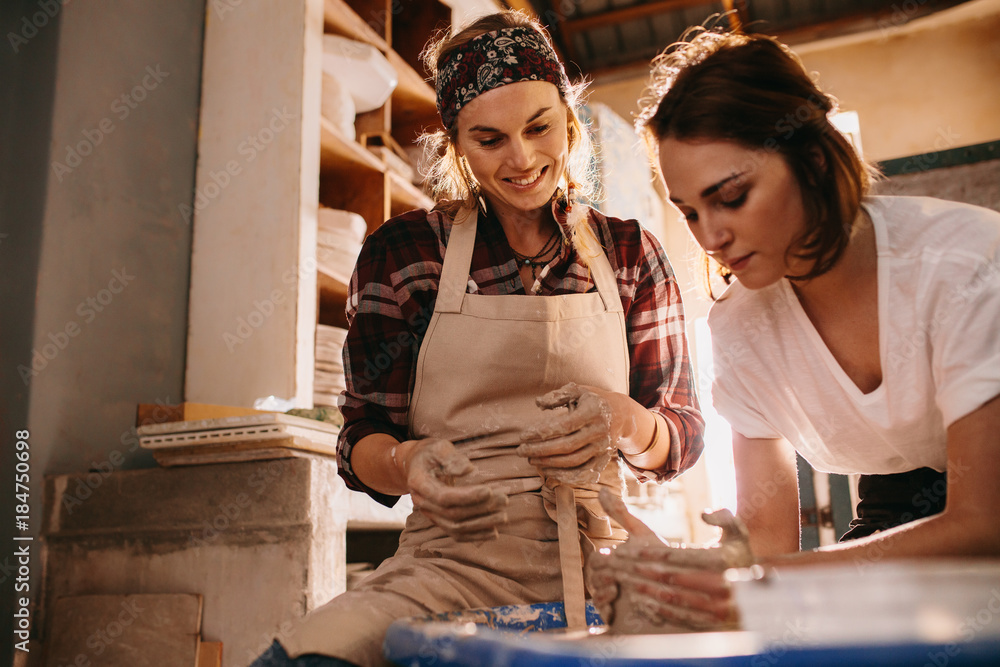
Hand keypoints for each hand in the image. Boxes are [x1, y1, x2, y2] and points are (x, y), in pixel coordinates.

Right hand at [405, 438, 508, 541]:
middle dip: (480, 509)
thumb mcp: (439, 448)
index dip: (467, 497)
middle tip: (503, 500)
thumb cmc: (431, 453)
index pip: (443, 497)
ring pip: (455, 528)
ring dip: (481, 525)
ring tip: (503, 516)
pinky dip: (476, 536)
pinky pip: (457, 534)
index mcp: (419, 483)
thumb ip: (451, 458)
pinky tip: (494, 533)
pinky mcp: (440, 521)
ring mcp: (430, 515)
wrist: (418, 465)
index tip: (489, 491)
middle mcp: (422, 503)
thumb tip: (469, 469)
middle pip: (452, 514)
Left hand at [516, 383, 615, 485]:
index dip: (542, 432)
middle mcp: (599, 431)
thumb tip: (537, 403)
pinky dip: (565, 477)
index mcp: (592, 411)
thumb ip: (558, 395)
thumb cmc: (593, 400)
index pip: (564, 426)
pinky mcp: (603, 460)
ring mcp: (602, 448)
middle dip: (540, 451)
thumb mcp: (578, 390)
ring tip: (531, 459)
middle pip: (567, 446)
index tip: (523, 436)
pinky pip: (584, 474)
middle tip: (521, 451)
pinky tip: (548, 472)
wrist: (622, 415)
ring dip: (549, 464)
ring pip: (574, 462)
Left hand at [586, 488, 753, 631]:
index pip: (681, 556)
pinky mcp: (713, 623)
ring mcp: (719, 608)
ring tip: (629, 583)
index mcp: (724, 560)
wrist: (760, 592)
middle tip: (623, 568)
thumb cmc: (739, 556)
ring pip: (675, 600)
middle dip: (645, 572)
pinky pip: (682, 618)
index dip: (654, 554)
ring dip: (649, 592)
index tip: (633, 551)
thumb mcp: (737, 532)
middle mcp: (723, 586)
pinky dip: (660, 610)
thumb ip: (724, 517)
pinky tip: (644, 602)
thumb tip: (704, 513)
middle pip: (674, 579)